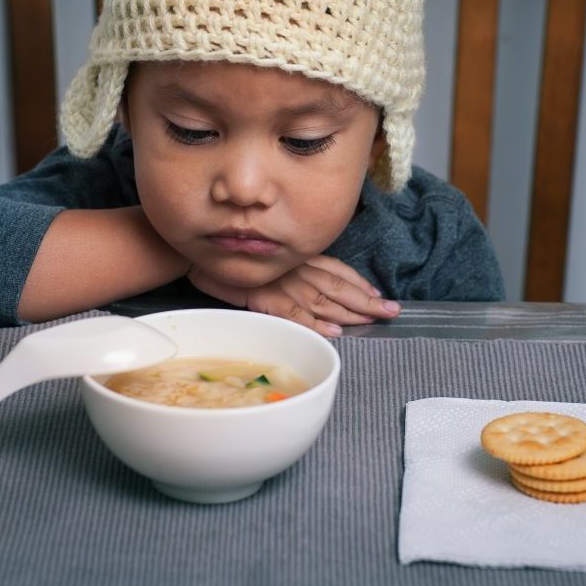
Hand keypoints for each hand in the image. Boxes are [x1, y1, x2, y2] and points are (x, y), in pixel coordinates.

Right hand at [187, 255, 400, 337]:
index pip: (336, 270)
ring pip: (323, 300)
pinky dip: (316, 323)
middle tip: (392, 312)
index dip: (359, 283)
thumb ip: (287, 269)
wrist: (193, 253)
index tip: (379, 295)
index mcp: (296, 256)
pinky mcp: (263, 297)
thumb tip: (308, 290)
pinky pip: (295, 313)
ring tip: (373, 321)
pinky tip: (334, 331)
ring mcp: (279, 282)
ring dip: (350, 312)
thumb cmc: (229, 256)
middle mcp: (293, 267)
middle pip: (337, 286)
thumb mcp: (265, 258)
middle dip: (366, 300)